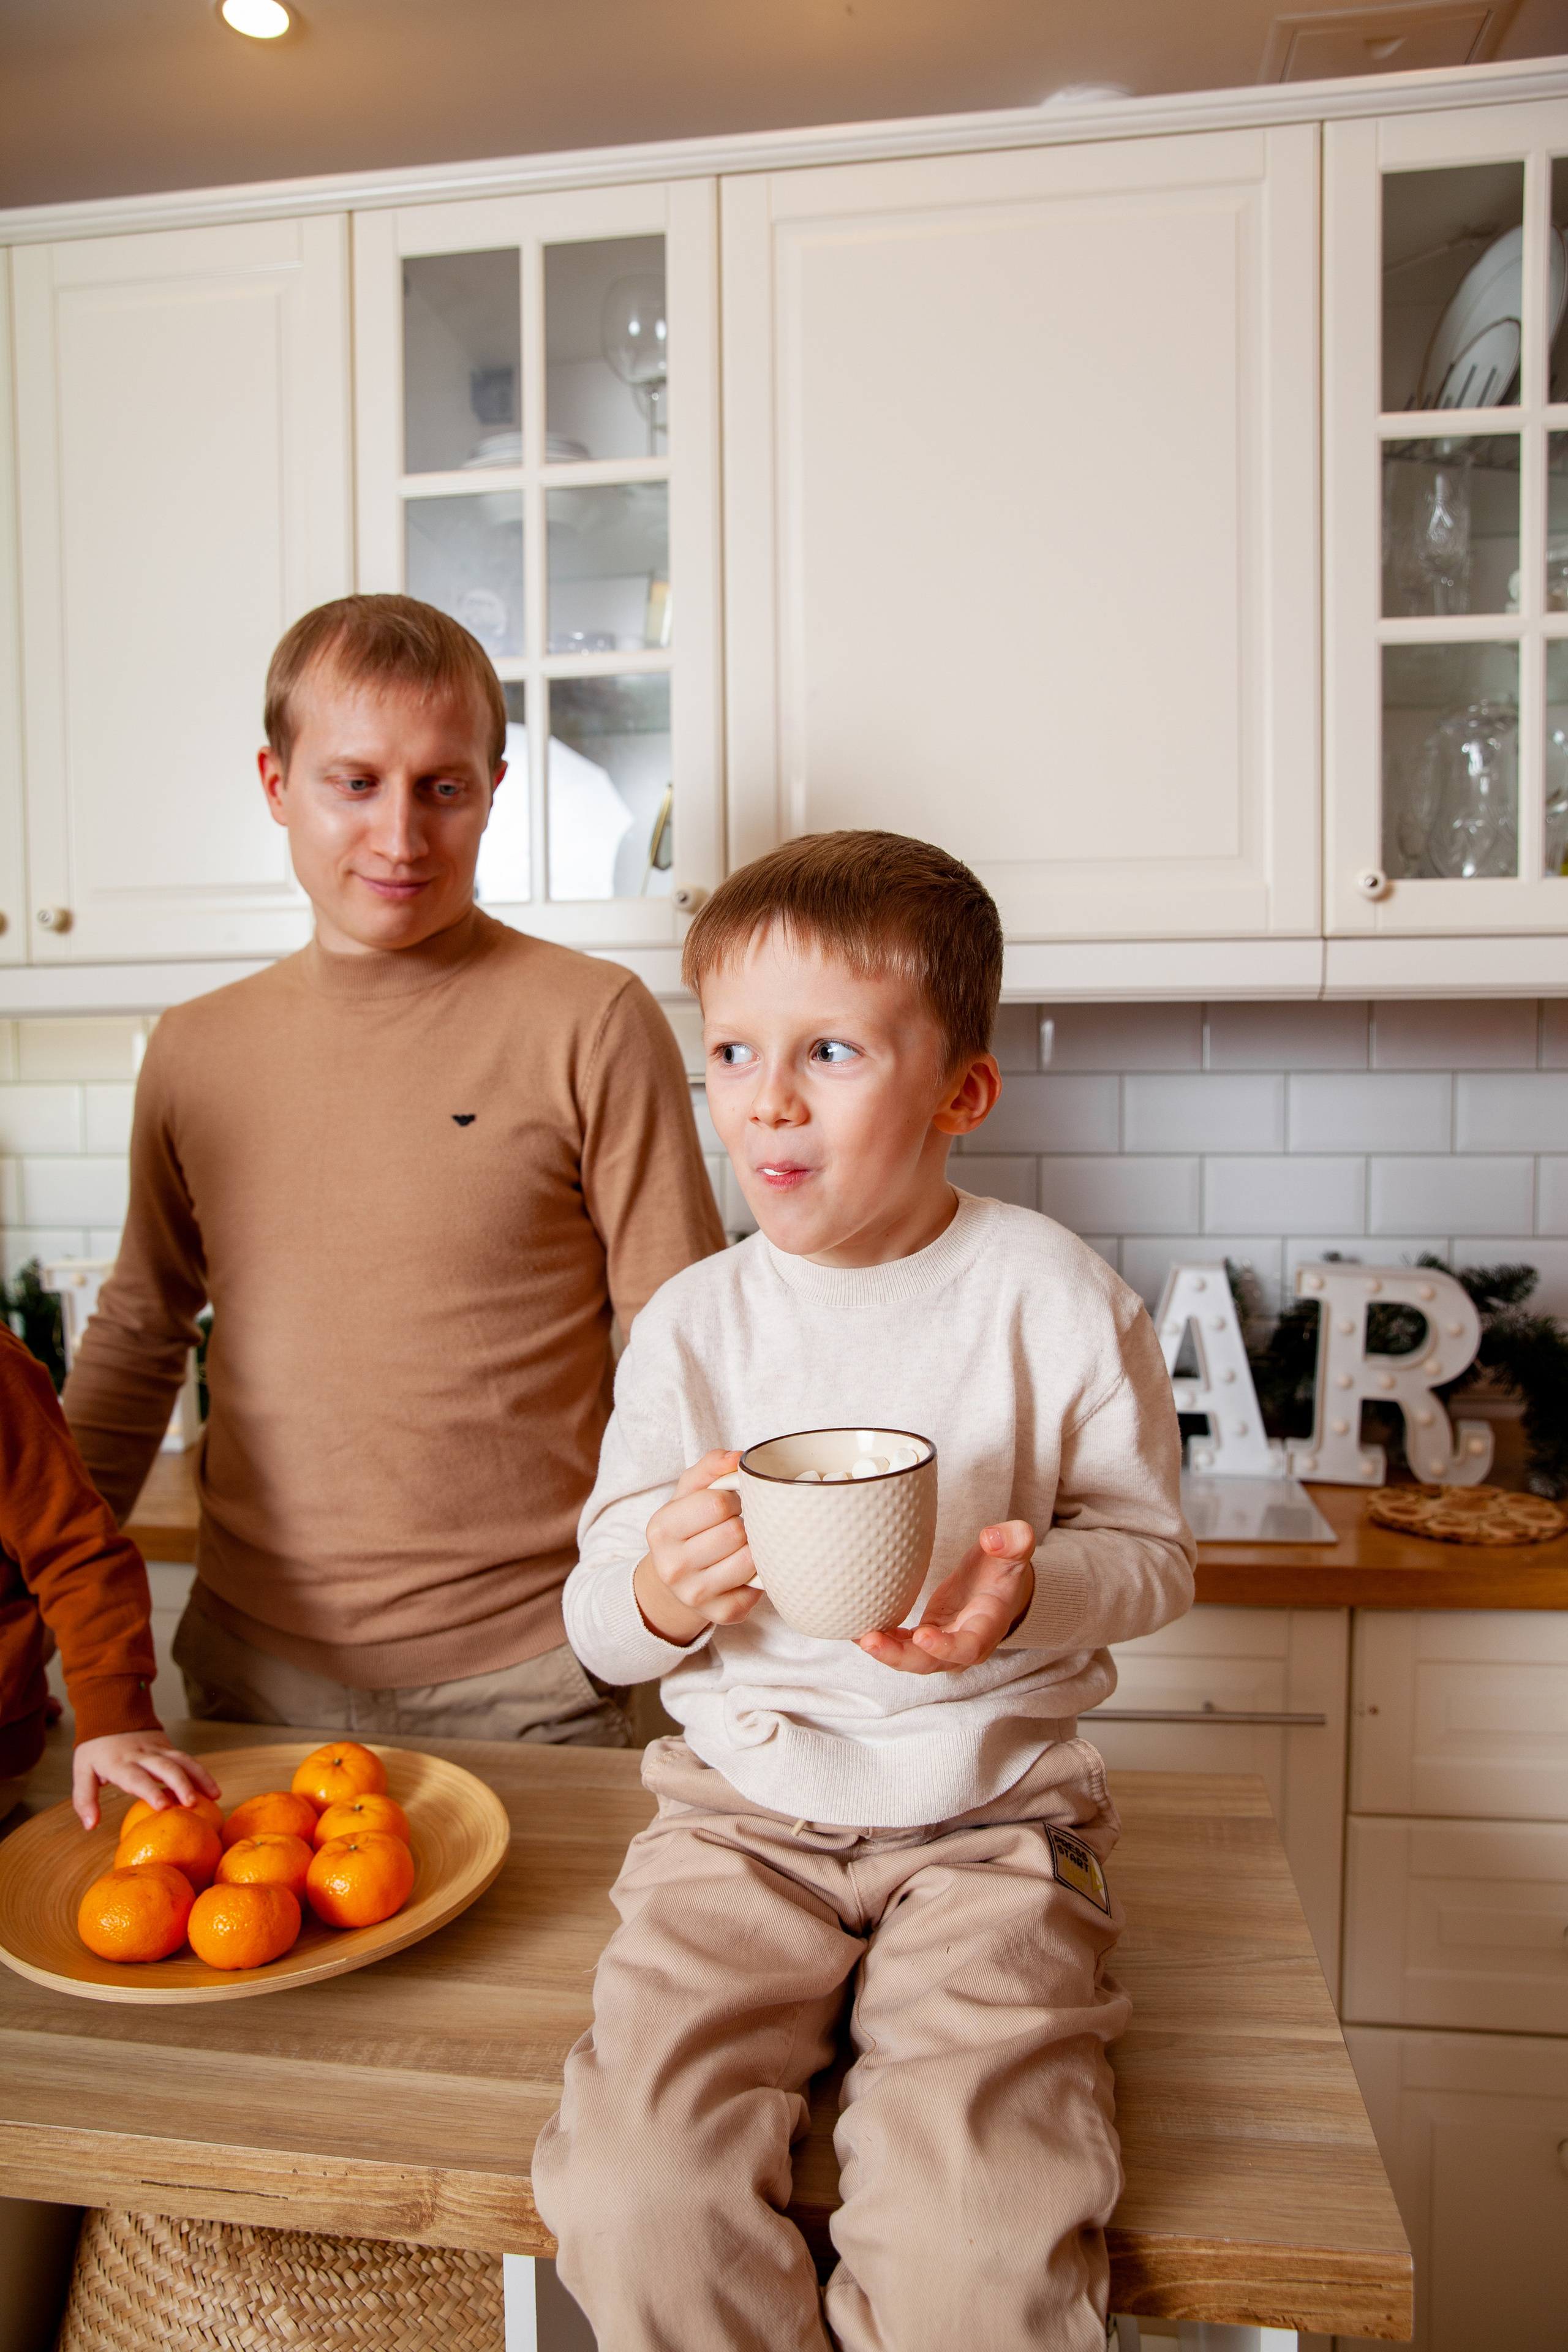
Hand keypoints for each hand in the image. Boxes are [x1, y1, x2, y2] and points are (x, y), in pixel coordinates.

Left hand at [71, 1731, 221, 1831]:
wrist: (111, 1713)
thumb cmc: (96, 1749)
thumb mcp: (82, 1771)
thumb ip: (84, 1799)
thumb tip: (90, 1825)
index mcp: (119, 1763)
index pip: (136, 1777)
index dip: (150, 1791)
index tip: (163, 1807)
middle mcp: (141, 1755)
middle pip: (166, 1767)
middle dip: (181, 1784)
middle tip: (193, 1803)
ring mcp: (157, 1749)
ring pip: (183, 1760)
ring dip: (200, 1777)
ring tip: (215, 1795)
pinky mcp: (167, 1746)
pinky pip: (186, 1759)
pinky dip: (200, 1773)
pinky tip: (211, 1788)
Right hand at [633, 1449, 763, 1646]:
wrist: (673, 1580)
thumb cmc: (687, 1527)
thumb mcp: (688, 1493)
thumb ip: (711, 1467)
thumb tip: (738, 1457)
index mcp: (661, 1529)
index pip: (718, 1503)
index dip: (734, 1498)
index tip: (732, 1503)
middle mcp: (672, 1566)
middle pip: (735, 1533)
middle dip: (745, 1522)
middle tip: (739, 1524)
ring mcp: (696, 1595)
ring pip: (751, 1560)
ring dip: (755, 1547)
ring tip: (744, 1544)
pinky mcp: (721, 1615)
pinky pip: (759, 1587)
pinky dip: (760, 1574)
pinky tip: (745, 1568)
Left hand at [857, 1521, 1035, 1675]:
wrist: (998, 1588)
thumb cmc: (1003, 1569)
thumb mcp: (1014, 1552)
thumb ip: (1014, 1541)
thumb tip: (994, 1538)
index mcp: (988, 1626)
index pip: (969, 1647)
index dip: (946, 1647)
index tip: (923, 1636)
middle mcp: (964, 1644)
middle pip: (932, 1662)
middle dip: (900, 1656)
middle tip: (871, 1642)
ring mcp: (943, 1646)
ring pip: (913, 1659)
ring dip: (886, 1652)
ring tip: (859, 1637)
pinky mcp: (926, 1638)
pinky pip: (903, 1647)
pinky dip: (883, 1642)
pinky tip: (859, 1631)